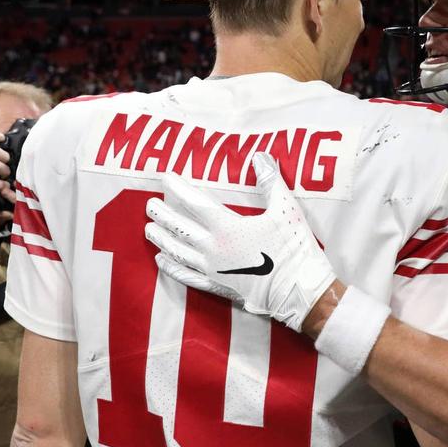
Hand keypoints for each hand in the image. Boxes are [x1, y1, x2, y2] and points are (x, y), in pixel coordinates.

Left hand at [145, 152, 335, 331]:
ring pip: (178, 251)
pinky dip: (171, 267)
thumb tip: (261, 156)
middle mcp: (214, 248)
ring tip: (148, 229)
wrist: (298, 290)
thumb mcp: (286, 209)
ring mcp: (213, 268)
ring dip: (161, 239)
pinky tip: (161, 261)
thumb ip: (270, 181)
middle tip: (149, 204)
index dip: (178, 189)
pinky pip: (187, 275)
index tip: (165, 178)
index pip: (194, 203)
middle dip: (162, 214)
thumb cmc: (293, 248)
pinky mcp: (217, 285)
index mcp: (228, 227)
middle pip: (179, 228)